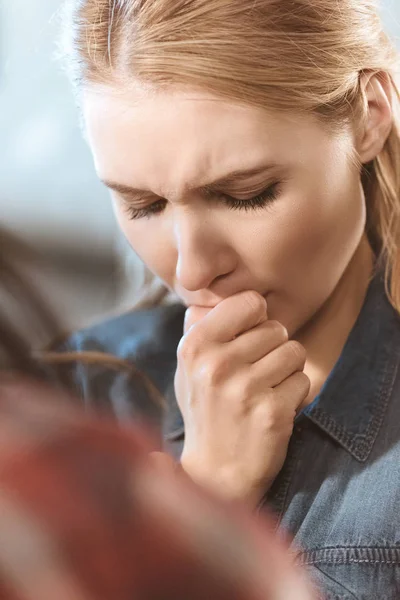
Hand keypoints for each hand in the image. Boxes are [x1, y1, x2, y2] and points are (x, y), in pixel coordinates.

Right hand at [174, 291, 309, 506]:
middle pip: (276, 328)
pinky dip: (295, 395)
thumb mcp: (188, 369)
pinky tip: (273, 409)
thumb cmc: (205, 412)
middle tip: (255, 374)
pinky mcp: (272, 412)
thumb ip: (199, 330)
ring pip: (294, 352)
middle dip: (273, 349)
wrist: (215, 473)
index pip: (250, 302)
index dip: (257, 318)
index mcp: (195, 346)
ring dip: (287, 372)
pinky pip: (303, 381)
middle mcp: (217, 364)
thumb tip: (211, 298)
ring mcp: (244, 389)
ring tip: (265, 390)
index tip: (249, 338)